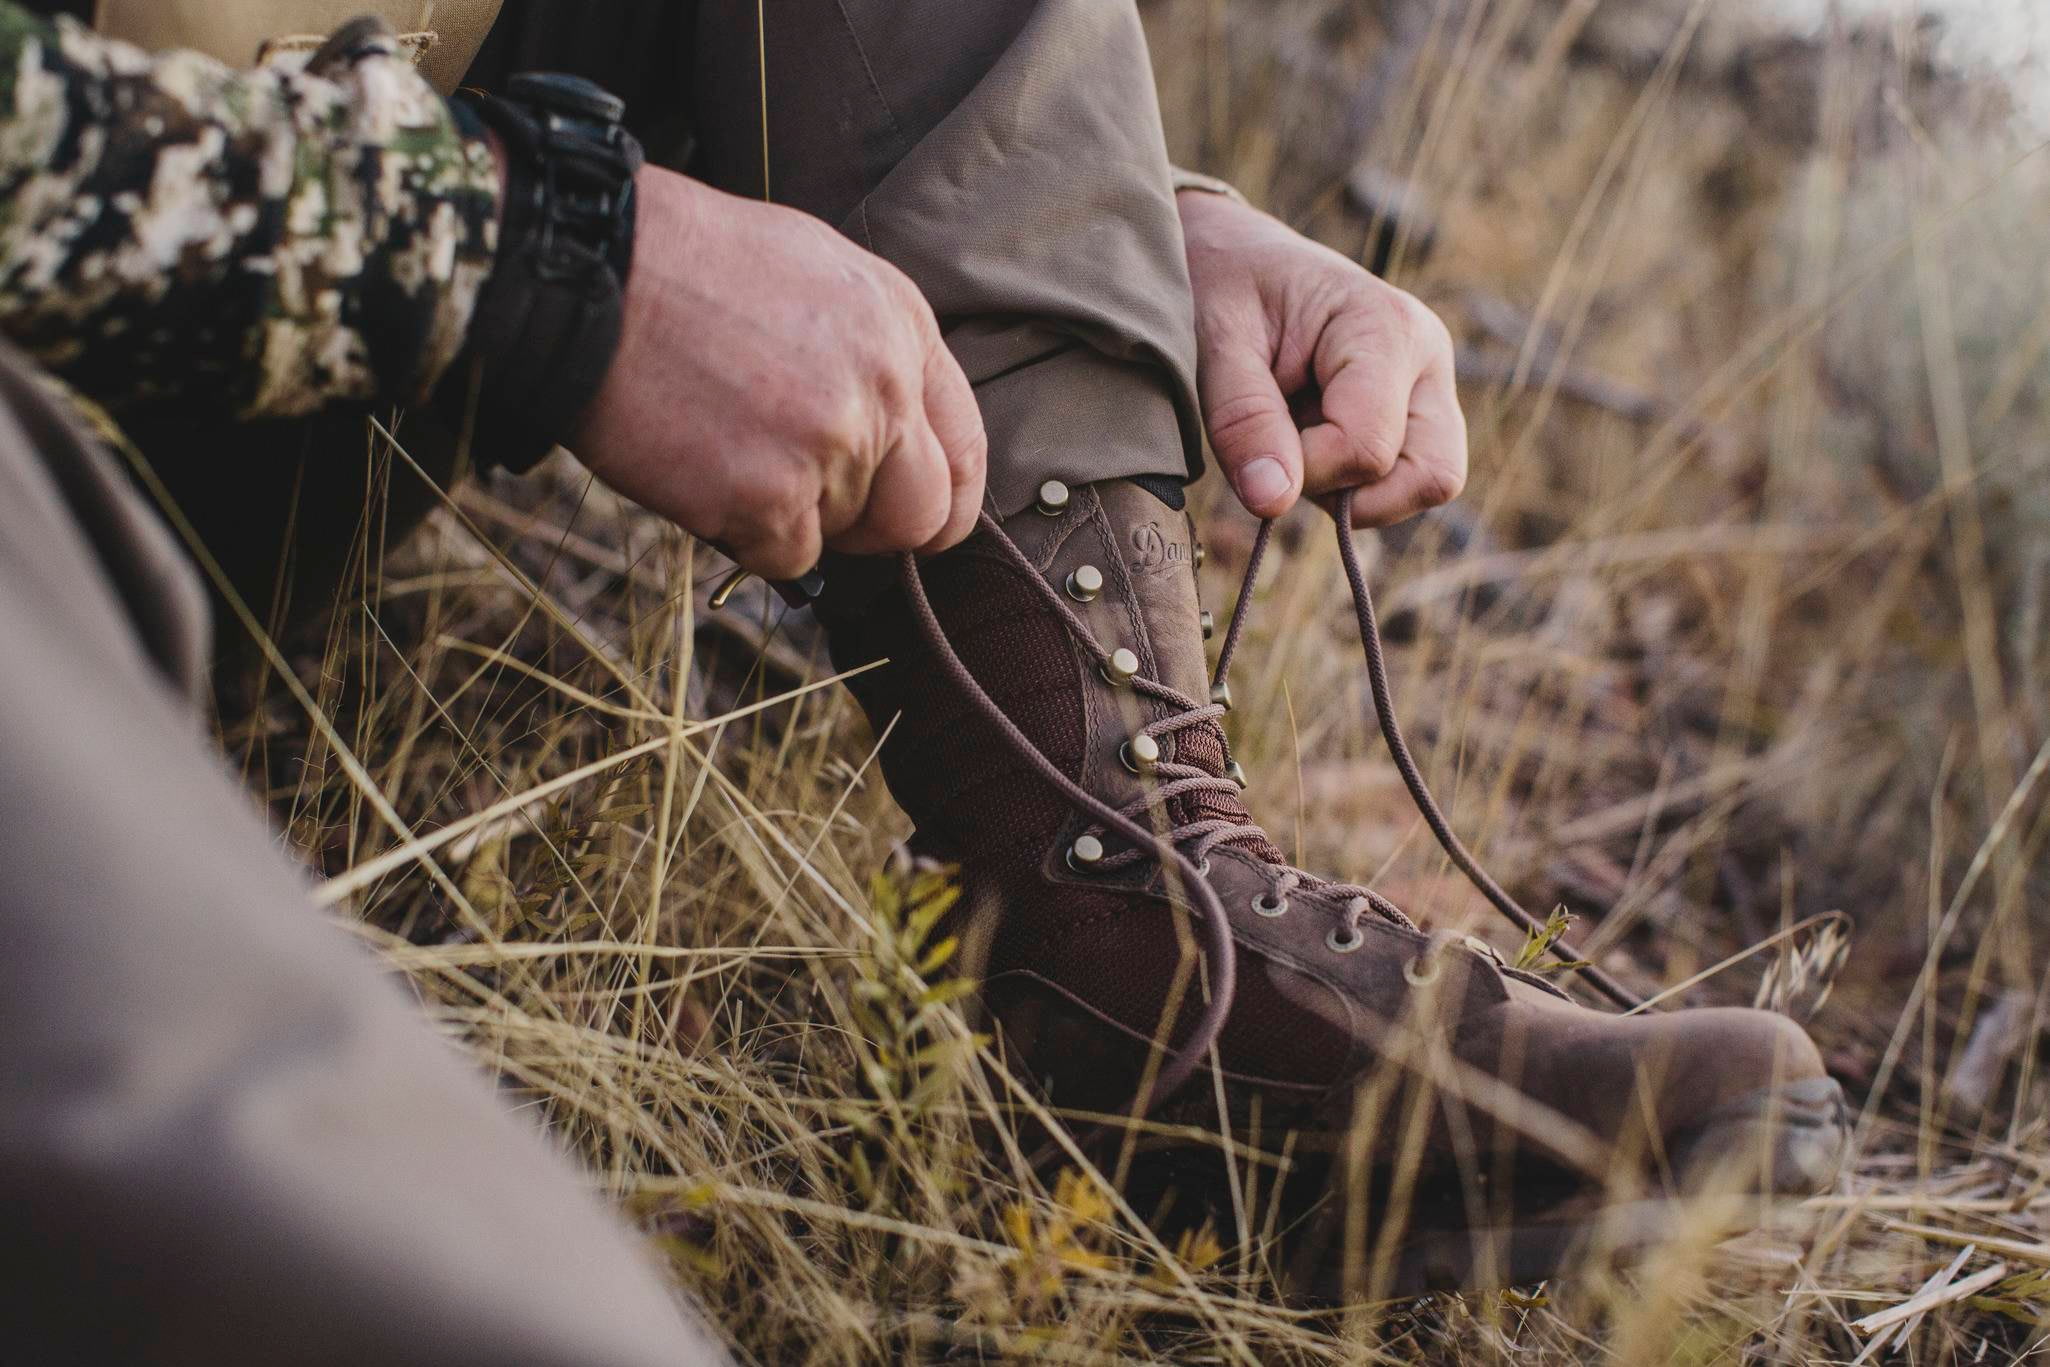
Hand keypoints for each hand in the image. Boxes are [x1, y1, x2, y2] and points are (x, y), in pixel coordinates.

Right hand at [572, 168, 987, 578]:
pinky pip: (783, 558)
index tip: (912, 520)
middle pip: (920, 516)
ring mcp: (832, 448)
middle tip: (810, 507)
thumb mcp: (816, 271)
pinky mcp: (771, 499)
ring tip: (723, 442)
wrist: (592, 273)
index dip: (941, 501)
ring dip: (784, 514)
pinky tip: (700, 469)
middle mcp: (885, 390)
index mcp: (903, 328)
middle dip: (873, 530)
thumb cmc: (685, 265)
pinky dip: (742, 533)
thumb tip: (892, 435)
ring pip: (838, 536)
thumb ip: (871, 353)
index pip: (964, 451)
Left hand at [1179, 190, 1465, 527]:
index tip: (1260, 446)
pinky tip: (1315, 443)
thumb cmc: (1226, 287)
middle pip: (1432, 476)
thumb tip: (1273, 500)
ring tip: (1300, 445)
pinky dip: (1359, 486)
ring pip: (1430, 484)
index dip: (1307, 470)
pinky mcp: (1422, 411)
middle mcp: (1428, 358)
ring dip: (1357, 494)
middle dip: (1351, 494)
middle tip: (1290, 455)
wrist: (1238, 257)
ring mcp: (1433, 386)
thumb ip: (1241, 419)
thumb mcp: (1216, 342)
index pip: (1368, 448)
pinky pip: (1412, 480)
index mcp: (1387, 326)